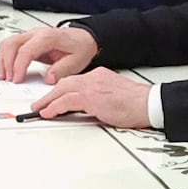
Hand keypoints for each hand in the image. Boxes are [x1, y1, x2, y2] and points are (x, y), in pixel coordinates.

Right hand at [0, 23, 99, 84]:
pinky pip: (10, 46)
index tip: (17, 80)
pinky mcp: (27, 41)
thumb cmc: (80, 47)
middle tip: (8, 80)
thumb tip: (48, 78)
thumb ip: (62, 70)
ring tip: (4, 77)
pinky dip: (5, 58)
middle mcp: (36, 33)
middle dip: (6, 63)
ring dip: (2, 60)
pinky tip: (6, 70)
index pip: (26, 50)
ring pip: (7, 43)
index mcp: (48, 37)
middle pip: (12, 44)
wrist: (83, 38)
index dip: (19, 66)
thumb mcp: (76, 61)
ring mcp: (30, 36)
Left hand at [29, 68, 154, 127]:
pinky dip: (54, 107)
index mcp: (99, 75)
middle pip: (64, 83)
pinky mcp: (92, 98)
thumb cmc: (135, 104)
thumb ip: (97, 98)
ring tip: (38, 109)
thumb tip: (84, 109)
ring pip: (62, 90)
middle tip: (39, 104)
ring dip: (47, 101)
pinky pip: (66, 101)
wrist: (149, 103)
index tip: (52, 98)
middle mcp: (94, 78)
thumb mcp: (112, 97)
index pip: (74, 81)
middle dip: (49, 94)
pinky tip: (48, 113)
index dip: (60, 90)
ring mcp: (92, 86)